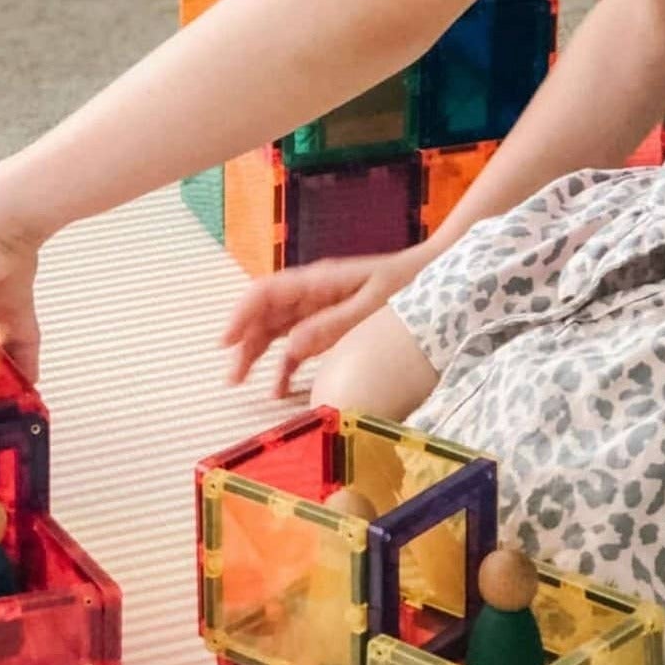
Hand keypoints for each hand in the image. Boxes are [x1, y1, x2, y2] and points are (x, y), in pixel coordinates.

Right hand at [220, 241, 441, 397]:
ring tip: (240, 382)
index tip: (225, 342)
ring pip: (276, 329)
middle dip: (244, 343)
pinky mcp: (332, 325)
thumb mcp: (373, 306)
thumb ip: (332, 325)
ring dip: (257, 353)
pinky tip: (279, 389)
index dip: (241, 316)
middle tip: (231, 377)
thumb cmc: (409, 286)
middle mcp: (313, 293)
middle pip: (265, 314)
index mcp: (319, 281)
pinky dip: (285, 364)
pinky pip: (299, 344)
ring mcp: (321, 308)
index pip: (265, 293)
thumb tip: (292, 345)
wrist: (438, 275)